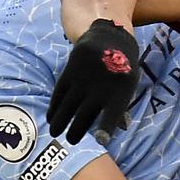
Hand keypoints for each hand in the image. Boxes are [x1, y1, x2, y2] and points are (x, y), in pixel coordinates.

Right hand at [47, 19, 140, 144]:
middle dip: (77, 131)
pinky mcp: (70, 71)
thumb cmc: (121, 68)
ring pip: (68, 107)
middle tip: (71, 141)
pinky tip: (50, 117)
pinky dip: (54, 107)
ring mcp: (84, 79)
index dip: (106, 129)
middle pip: (85, 116)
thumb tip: (123, 129)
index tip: (101, 141)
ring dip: (60, 122)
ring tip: (56, 133)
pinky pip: (59, 93)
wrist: (109, 38)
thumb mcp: (128, 85)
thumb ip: (122, 107)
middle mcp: (101, 87)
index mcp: (120, 92)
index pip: (113, 115)